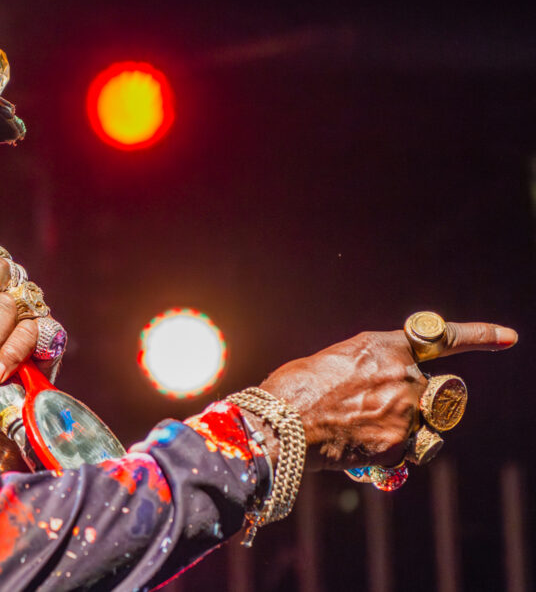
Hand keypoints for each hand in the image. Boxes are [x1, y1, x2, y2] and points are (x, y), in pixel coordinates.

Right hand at [258, 321, 516, 470]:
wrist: (281, 425)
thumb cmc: (295, 390)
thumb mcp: (334, 362)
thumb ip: (369, 371)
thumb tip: (377, 392)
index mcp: (385, 347)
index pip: (443, 338)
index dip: (479, 335)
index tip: (509, 337)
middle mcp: (405, 377)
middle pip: (439, 394)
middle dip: (424, 405)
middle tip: (390, 413)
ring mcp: (406, 412)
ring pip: (426, 426)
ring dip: (406, 431)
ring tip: (365, 432)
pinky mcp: (400, 446)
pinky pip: (408, 453)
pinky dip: (387, 455)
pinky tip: (357, 450)